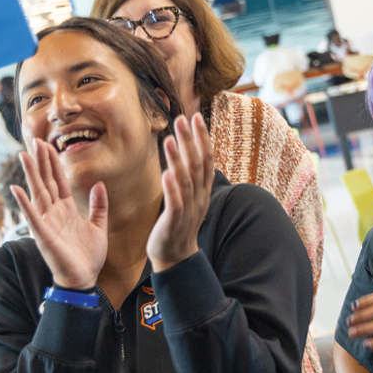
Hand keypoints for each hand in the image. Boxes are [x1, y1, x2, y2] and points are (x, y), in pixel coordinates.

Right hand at [12, 140, 107, 289]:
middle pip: (46, 182)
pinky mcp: (43, 235)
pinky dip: (24, 203)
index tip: (49, 146)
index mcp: (66, 210)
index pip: (59, 181)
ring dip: (31, 174)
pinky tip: (16, 189)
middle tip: (35, 142)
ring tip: (23, 156)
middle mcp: (54, 213)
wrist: (84, 279)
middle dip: (41, 162)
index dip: (54, 163)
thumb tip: (99, 184)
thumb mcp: (99, 226)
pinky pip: (32, 216)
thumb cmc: (88, 256)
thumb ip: (99, 205)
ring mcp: (47, 223)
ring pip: (38, 193)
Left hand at [147, 113, 214, 271]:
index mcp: (203, 189)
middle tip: (182, 118)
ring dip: (177, 159)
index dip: (202, 137)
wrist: (175, 255)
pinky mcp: (175, 222)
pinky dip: (172, 188)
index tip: (196, 116)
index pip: (206, 158)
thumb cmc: (178, 222)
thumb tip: (186, 149)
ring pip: (186, 181)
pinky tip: (166, 173)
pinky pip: (176, 203)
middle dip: (190, 140)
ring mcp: (189, 210)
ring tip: (169, 139)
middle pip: (197, 164)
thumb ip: (188, 174)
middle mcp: (199, 197)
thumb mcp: (188, 196)